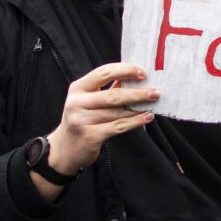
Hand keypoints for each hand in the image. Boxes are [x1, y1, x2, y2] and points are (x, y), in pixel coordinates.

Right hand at [43, 61, 159, 191]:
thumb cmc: (81, 120)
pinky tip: (146, 117)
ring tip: (153, 104)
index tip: (143, 73)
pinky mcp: (89, 136)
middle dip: (137, 93)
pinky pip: (118, 127)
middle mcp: (76, 103)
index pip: (103, 73)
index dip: (125, 70)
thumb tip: (135, 78)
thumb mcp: (88, 101)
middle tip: (155, 92)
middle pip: (113, 95)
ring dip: (138, 108)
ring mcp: (81, 120)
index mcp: (77, 88)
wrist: (64, 150)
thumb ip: (107, 89)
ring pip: (117, 112)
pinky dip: (135, 122)